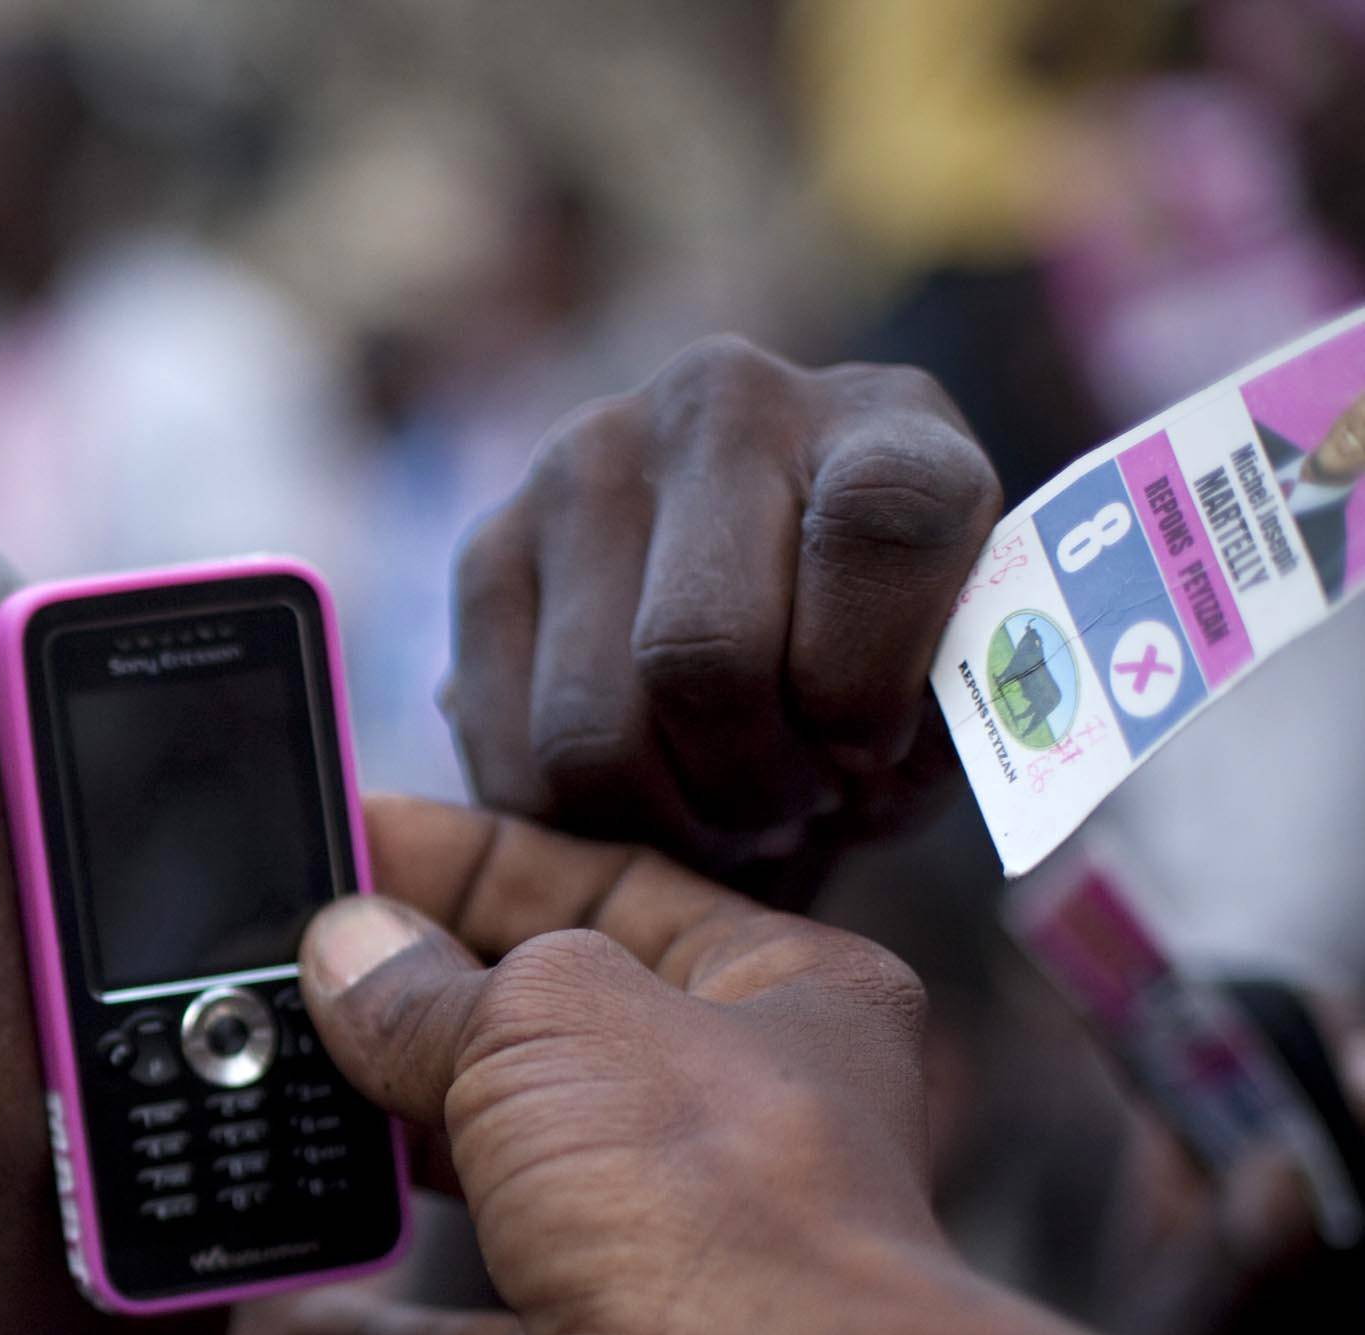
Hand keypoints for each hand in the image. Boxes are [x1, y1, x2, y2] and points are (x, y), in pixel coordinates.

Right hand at [282, 797, 947, 1334]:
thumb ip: (424, 989)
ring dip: (389, 1163)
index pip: (603, 885)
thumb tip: (344, 951)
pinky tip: (306, 1330)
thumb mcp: (540, 1023)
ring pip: (499, 1189)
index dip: (469, 859)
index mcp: (775, 989)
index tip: (350, 840)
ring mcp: (657, 1256)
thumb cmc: (711, 1197)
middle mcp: (725, 1120)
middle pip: (541, 1036)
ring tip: (269, 1109)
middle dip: (412, 1007)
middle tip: (282, 968)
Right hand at [449, 338, 1000, 887]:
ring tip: (716, 811)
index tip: (868, 751)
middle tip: (784, 806)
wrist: (770, 607)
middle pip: (699, 652)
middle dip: (748, 783)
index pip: (879, 520)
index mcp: (882, 418)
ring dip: (661, 816)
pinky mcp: (486, 547)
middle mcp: (719, 404)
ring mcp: (582, 465)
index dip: (868, 680)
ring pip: (588, 726)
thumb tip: (866, 752)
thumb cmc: (888, 668)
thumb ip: (943, 720)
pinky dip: (574, 822)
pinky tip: (638, 800)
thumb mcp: (955, 690)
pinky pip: (508, 754)